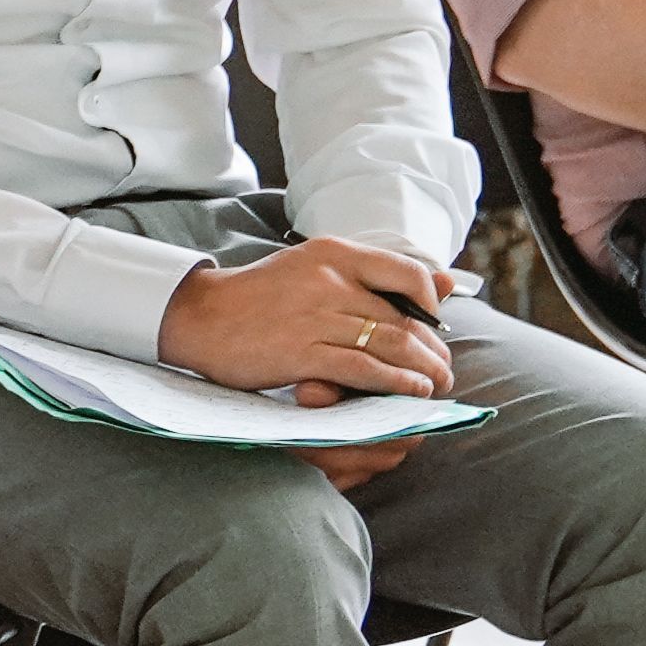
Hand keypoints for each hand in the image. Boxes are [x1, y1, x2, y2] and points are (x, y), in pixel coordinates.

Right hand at [160, 236, 462, 412]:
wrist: (199, 316)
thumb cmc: (259, 299)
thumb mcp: (316, 269)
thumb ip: (375, 275)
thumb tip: (445, 282)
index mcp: (334, 253)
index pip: (408, 272)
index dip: (432, 304)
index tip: (434, 328)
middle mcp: (329, 279)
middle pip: (403, 317)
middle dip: (433, 350)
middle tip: (444, 370)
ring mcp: (316, 316)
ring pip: (391, 343)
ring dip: (423, 370)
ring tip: (435, 386)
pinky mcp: (302, 352)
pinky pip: (364, 368)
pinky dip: (396, 382)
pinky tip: (410, 392)